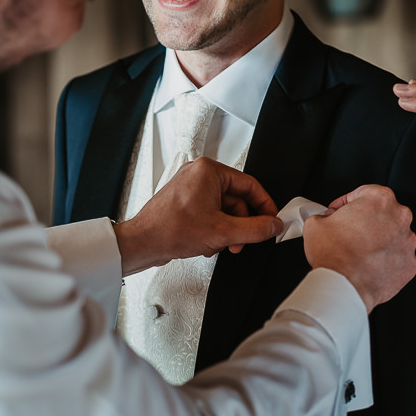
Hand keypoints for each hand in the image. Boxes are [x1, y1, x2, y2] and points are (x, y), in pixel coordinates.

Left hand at [115, 156, 283, 275]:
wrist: (142, 243)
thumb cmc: (170, 230)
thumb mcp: (223, 232)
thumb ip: (255, 229)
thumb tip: (272, 225)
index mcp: (209, 170)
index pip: (250, 185)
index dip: (264, 206)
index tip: (271, 220)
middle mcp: (198, 174)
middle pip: (236, 199)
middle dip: (241, 224)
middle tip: (242, 241)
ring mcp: (190, 187)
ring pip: (223, 209)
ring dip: (227, 230)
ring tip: (222, 244)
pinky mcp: (184, 201)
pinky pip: (210, 212)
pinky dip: (214, 229)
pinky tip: (209, 243)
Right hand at [303, 185, 415, 313]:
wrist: (344, 286)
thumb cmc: (334, 254)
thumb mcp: (315, 222)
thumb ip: (326, 215)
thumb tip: (327, 220)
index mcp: (379, 198)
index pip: (362, 192)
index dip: (346, 203)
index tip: (339, 211)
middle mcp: (399, 217)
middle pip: (381, 212)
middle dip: (364, 220)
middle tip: (347, 231)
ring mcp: (407, 242)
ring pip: (391, 235)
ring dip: (376, 240)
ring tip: (357, 250)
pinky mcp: (409, 264)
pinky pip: (396, 257)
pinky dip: (384, 259)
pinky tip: (367, 264)